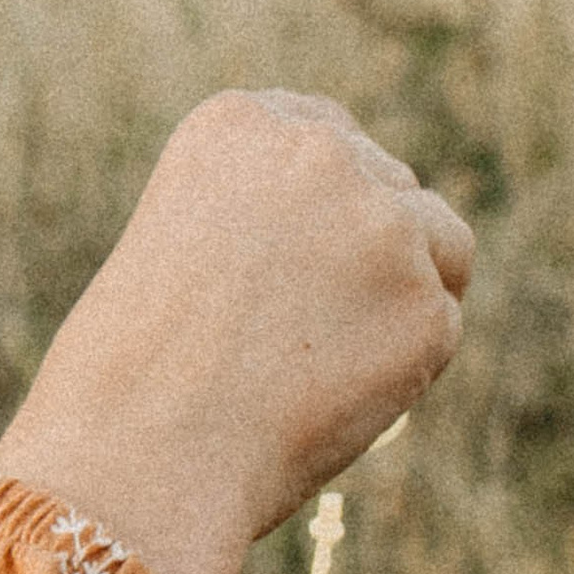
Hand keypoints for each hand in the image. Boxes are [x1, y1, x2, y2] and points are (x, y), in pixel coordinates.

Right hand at [0, 92, 474, 573]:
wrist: (140, 450)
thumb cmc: (133, 373)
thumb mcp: (182, 249)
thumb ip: (269, 223)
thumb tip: (361, 256)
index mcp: (242, 123)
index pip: (327, 136)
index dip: (323, 206)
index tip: (299, 261)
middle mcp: (319, 153)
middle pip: (389, 186)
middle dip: (368, 249)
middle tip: (310, 332)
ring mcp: (383, 226)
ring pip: (440, 248)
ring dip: (405, 297)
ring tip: (323, 364)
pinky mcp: (425, 306)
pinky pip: (440, 330)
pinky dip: (404, 368)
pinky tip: (331, 399)